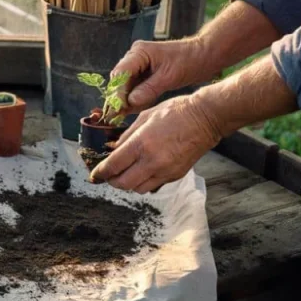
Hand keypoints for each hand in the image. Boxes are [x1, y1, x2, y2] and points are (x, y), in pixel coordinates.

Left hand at [90, 95, 222, 192]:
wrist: (206, 118)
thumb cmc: (175, 111)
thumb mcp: (145, 116)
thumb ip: (127, 135)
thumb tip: (113, 148)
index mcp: (141, 144)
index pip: (113, 165)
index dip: (100, 172)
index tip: (95, 175)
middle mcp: (152, 161)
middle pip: (123, 183)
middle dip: (112, 181)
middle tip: (109, 175)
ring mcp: (165, 170)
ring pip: (138, 189)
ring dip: (129, 183)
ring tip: (126, 172)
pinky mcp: (176, 175)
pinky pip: (154, 185)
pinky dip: (144, 182)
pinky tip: (143, 171)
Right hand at [111, 39, 211, 114]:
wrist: (204, 55)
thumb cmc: (190, 60)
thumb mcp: (169, 77)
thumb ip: (148, 89)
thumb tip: (130, 101)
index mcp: (140, 52)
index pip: (120, 73)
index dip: (117, 92)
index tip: (118, 108)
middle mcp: (135, 57)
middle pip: (119, 80)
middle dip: (119, 97)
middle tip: (118, 115)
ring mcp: (139, 65)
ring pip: (126, 85)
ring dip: (127, 99)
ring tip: (127, 113)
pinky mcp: (145, 73)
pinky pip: (135, 87)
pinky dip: (136, 98)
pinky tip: (137, 108)